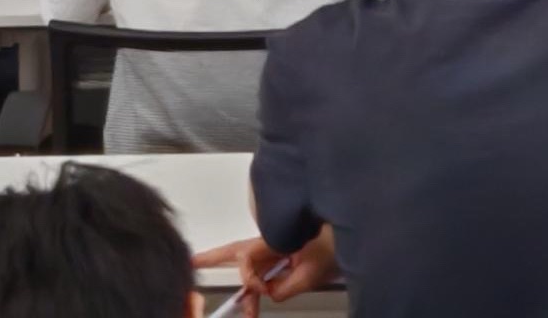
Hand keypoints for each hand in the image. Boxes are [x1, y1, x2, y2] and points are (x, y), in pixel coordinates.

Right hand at [191, 235, 335, 313]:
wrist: (353, 237)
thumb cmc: (337, 245)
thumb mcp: (312, 272)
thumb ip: (286, 286)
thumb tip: (269, 295)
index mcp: (276, 238)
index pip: (246, 256)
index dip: (248, 277)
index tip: (258, 292)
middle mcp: (273, 241)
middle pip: (236, 250)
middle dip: (213, 257)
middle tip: (194, 262)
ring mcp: (278, 249)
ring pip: (251, 266)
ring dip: (246, 288)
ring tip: (246, 312)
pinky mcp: (286, 256)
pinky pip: (266, 271)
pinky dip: (260, 287)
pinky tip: (256, 301)